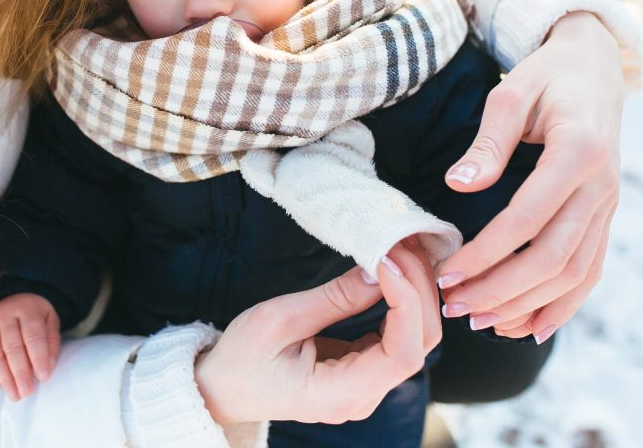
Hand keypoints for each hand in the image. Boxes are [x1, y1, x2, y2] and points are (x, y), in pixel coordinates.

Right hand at [0, 293, 61, 400]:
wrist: (13, 297)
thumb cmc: (36, 315)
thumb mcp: (50, 321)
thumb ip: (51, 343)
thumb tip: (47, 369)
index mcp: (27, 310)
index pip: (33, 336)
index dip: (39, 358)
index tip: (44, 377)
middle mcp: (5, 315)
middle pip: (12, 347)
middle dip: (20, 373)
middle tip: (27, 392)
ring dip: (4, 378)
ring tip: (15, 395)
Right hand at [195, 258, 437, 424]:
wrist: (223, 386)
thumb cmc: (242, 358)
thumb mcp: (281, 319)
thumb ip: (336, 298)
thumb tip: (380, 268)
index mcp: (342, 394)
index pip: (402, 355)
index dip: (407, 304)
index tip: (387, 261)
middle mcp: (363, 396)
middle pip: (419, 345)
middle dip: (418, 290)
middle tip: (400, 244)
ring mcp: (366, 384)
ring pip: (415, 338)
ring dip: (414, 291)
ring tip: (400, 249)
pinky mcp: (363, 368)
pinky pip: (397, 335)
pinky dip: (401, 300)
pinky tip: (393, 269)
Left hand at [437, 11, 623, 342]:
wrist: (596, 67)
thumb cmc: (546, 77)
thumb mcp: (511, 94)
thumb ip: (488, 143)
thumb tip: (459, 185)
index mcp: (578, 153)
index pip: (527, 220)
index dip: (486, 254)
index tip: (447, 274)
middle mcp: (601, 187)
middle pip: (553, 259)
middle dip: (501, 292)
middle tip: (456, 309)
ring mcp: (608, 205)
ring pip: (575, 274)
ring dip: (528, 305)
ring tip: (483, 324)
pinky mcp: (606, 216)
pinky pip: (591, 270)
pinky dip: (564, 304)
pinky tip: (531, 326)